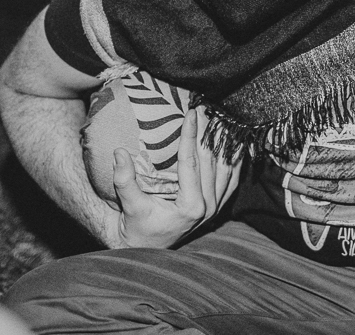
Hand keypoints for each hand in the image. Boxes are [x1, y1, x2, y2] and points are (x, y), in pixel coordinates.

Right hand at [105, 106, 241, 248]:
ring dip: (223, 144)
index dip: (190, 136)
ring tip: (220, 119)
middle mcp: (208, 207)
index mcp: (190, 207)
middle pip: (211, 162)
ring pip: (226, 169)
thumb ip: (124, 180)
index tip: (191, 113)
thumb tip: (119, 152)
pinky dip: (233, 161)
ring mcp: (216, 207)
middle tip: (204, 109)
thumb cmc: (137, 226)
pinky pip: (231, 180)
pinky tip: (235, 143)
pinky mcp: (218, 206)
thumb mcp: (129, 205)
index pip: (192, 163)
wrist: (146, 246)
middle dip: (207, 133)